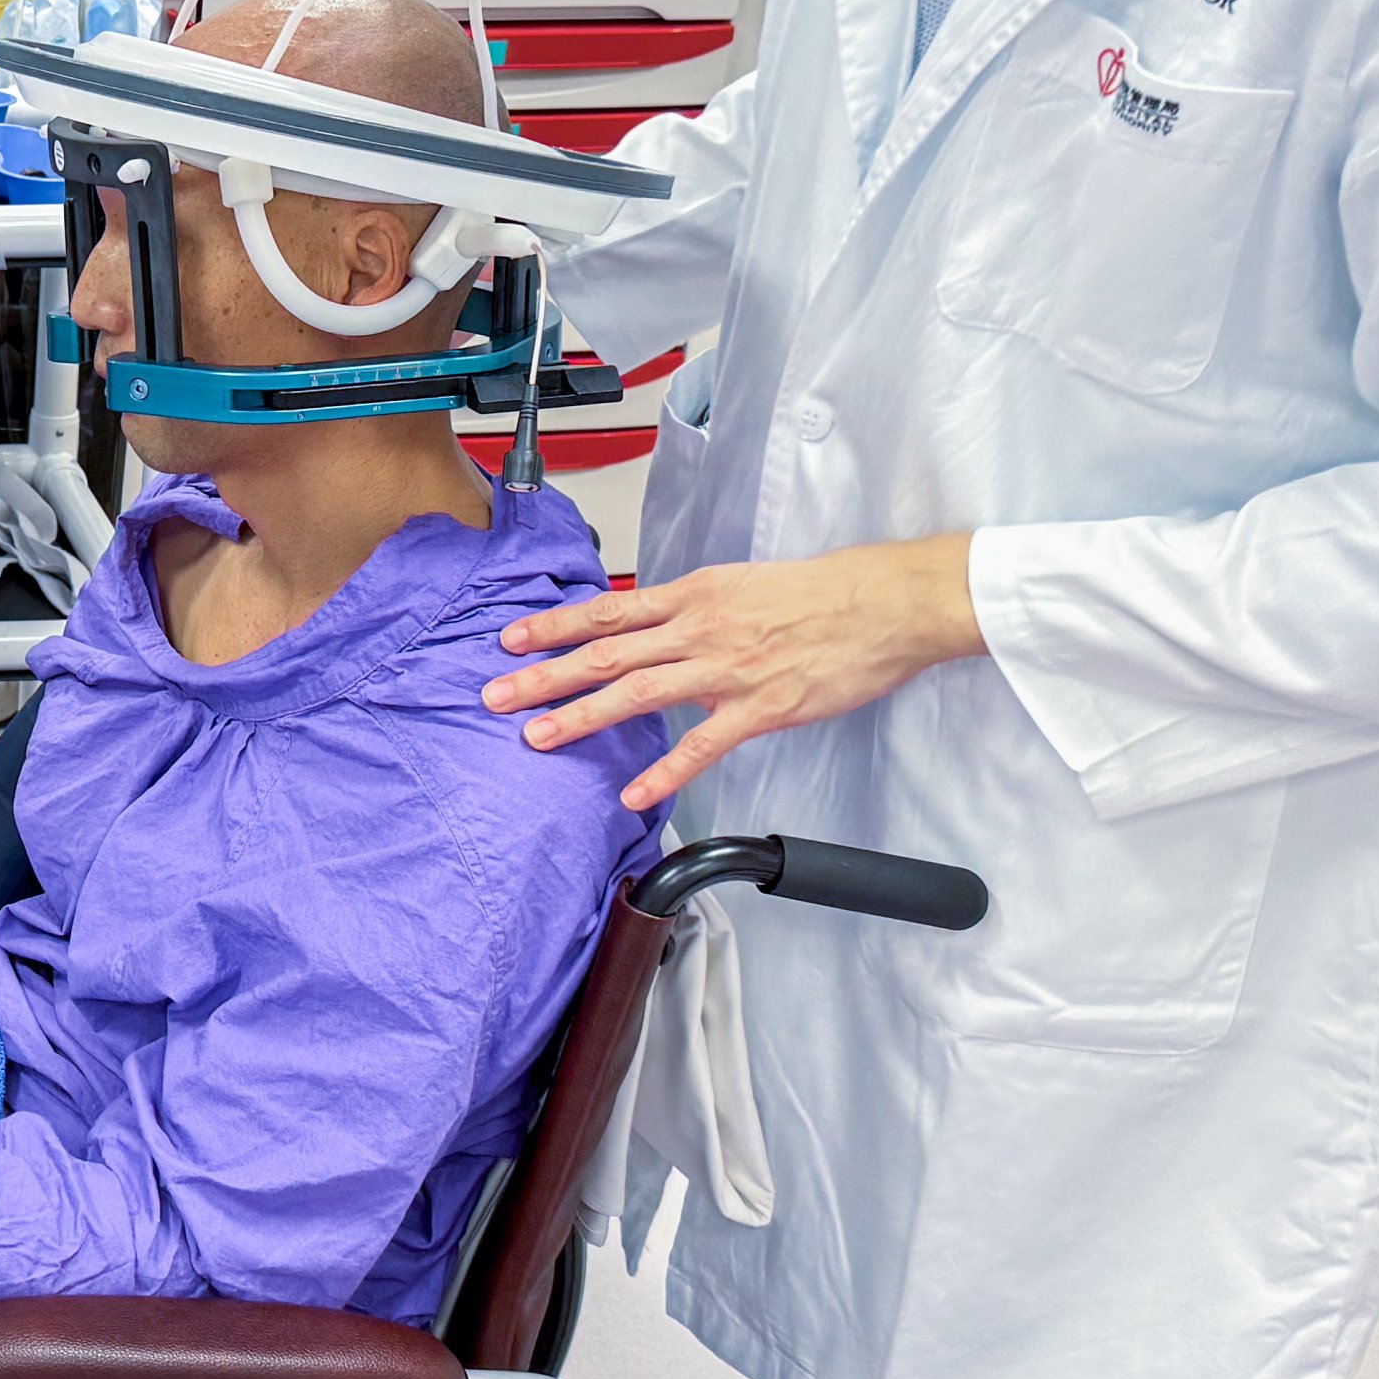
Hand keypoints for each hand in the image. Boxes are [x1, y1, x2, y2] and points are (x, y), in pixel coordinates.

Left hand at [485, 535, 984, 814]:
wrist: (882, 603)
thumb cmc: (818, 593)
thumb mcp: (741, 584)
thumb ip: (692, 609)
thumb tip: (651, 625)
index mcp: (693, 595)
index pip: (608, 610)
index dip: (555, 626)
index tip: (511, 640)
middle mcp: (699, 629)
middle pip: (606, 653)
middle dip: (545, 675)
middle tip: (496, 696)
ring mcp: (727, 669)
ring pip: (638, 692)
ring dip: (582, 716)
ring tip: (539, 737)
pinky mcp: (760, 708)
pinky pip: (702, 744)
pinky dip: (665, 770)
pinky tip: (634, 793)